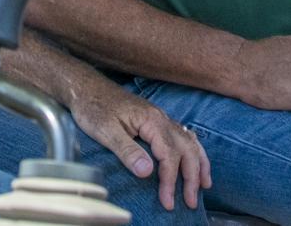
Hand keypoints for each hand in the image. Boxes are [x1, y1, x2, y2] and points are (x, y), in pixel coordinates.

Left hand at [68, 78, 211, 210]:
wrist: (86, 88)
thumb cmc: (94, 107)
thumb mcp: (106, 131)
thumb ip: (127, 151)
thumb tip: (147, 172)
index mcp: (151, 120)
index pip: (169, 154)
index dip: (170, 180)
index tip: (168, 200)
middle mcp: (161, 118)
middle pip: (186, 149)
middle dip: (191, 177)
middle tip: (190, 201)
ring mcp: (160, 118)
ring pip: (189, 141)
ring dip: (199, 164)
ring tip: (204, 185)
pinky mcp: (155, 120)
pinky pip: (183, 135)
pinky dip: (193, 151)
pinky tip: (195, 160)